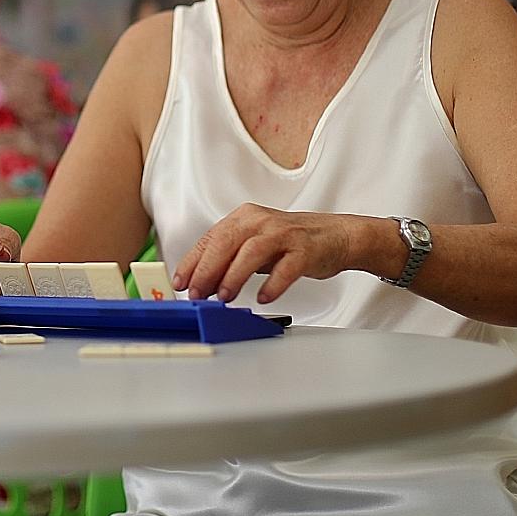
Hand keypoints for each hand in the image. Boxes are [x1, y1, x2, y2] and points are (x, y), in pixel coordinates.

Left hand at [173, 204, 357, 303]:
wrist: (336, 235)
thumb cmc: (291, 242)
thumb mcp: (255, 244)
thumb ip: (230, 259)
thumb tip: (201, 283)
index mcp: (244, 218)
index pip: (210, 238)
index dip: (192, 261)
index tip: (181, 282)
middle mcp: (261, 221)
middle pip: (226, 242)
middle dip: (207, 269)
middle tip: (198, 293)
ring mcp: (284, 234)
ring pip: (252, 252)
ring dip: (234, 275)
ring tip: (224, 296)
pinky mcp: (305, 249)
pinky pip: (287, 267)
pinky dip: (273, 283)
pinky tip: (264, 297)